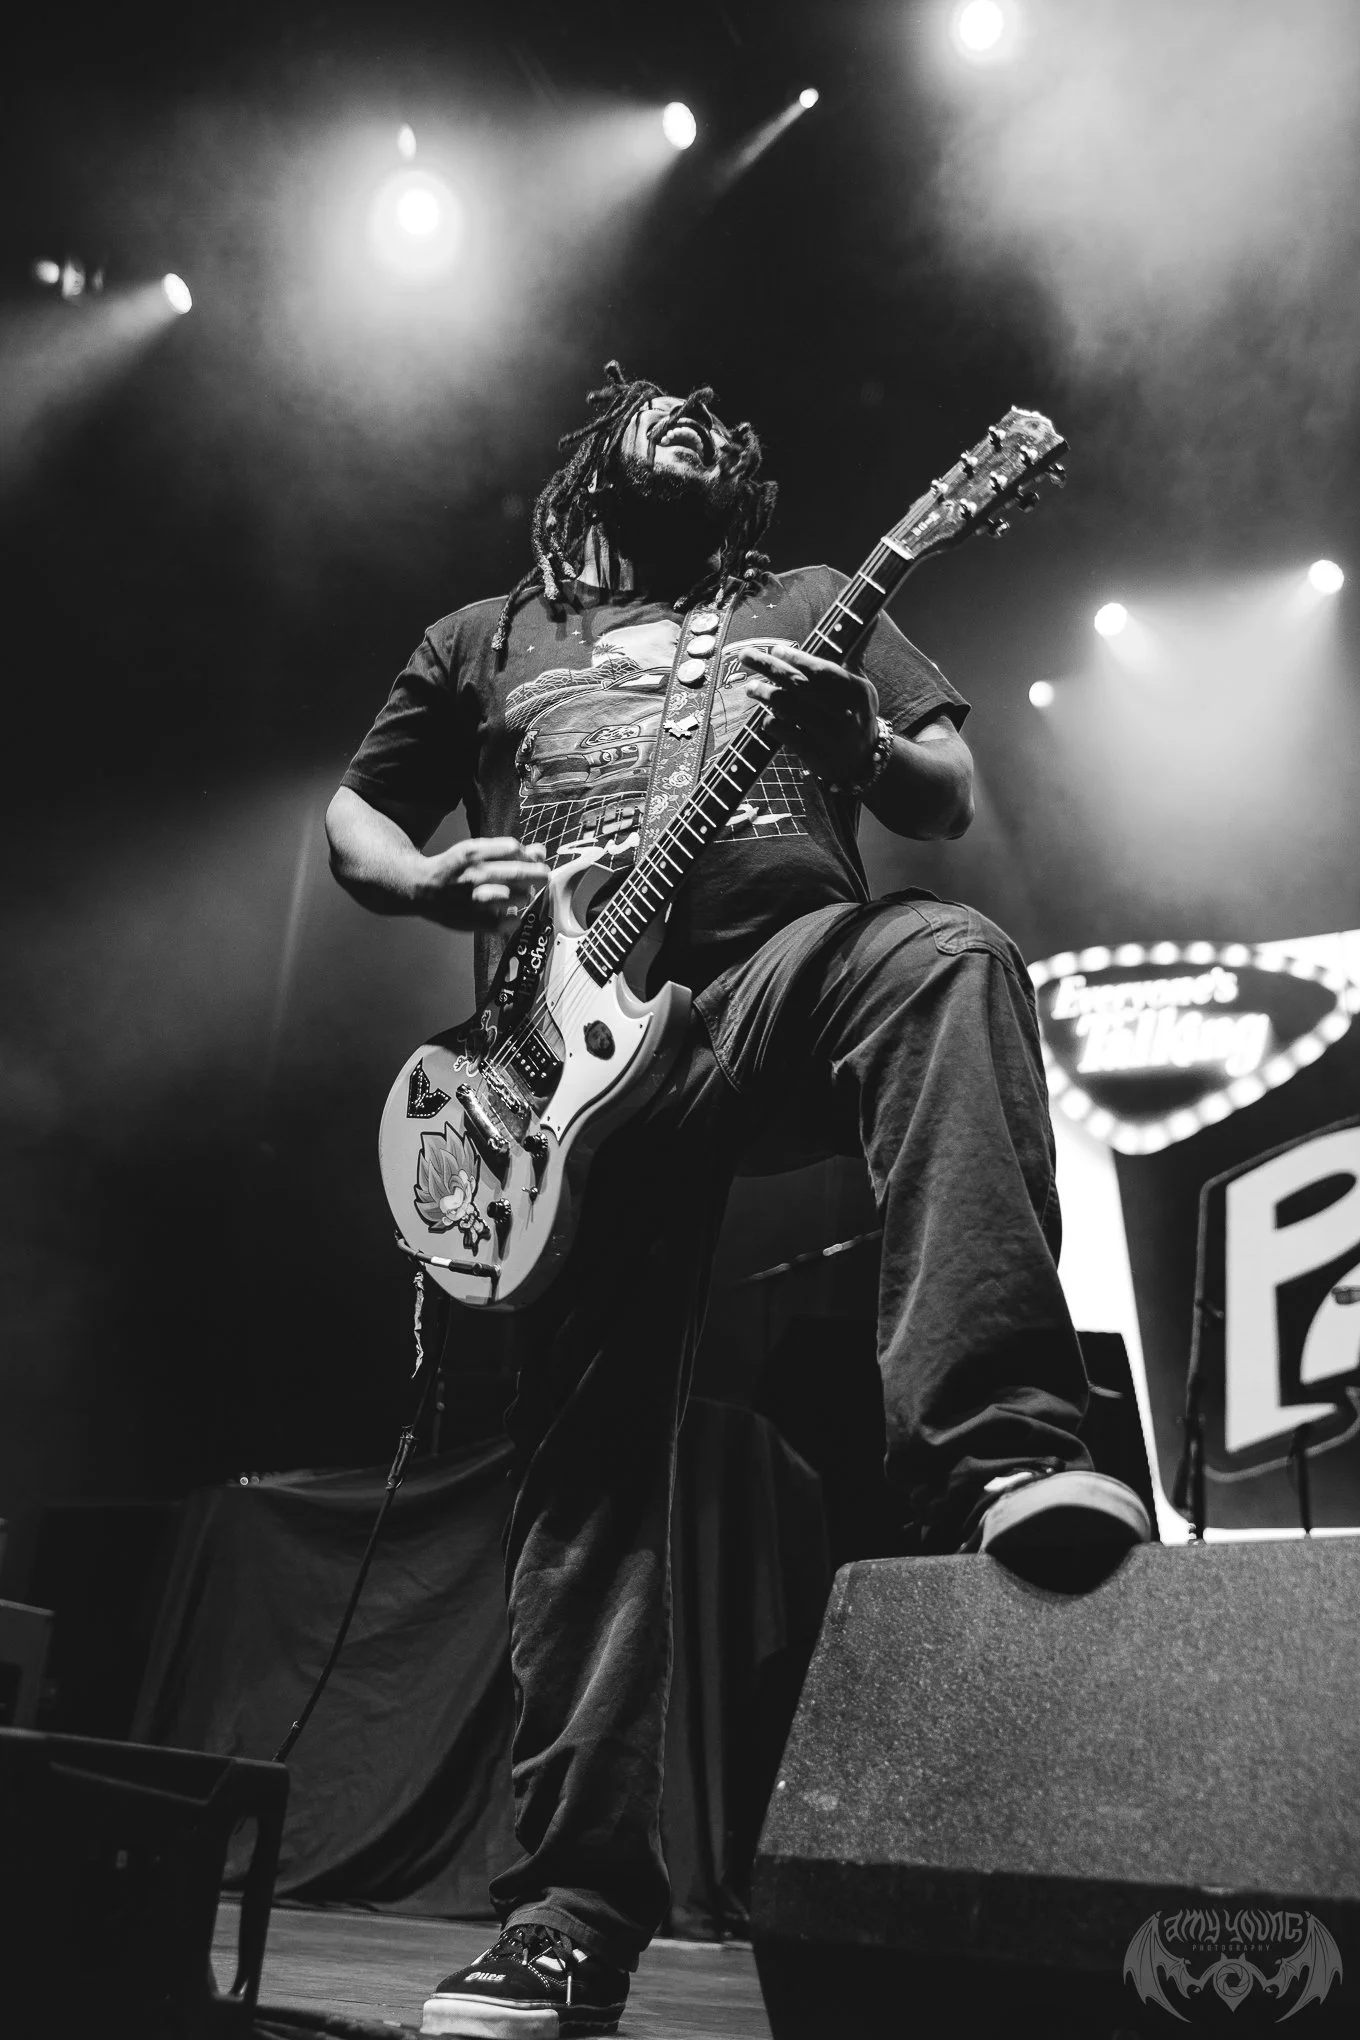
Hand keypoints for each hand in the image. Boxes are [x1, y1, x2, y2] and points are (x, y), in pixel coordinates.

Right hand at [415, 836, 548, 931]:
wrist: (421, 888)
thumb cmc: (455, 869)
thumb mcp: (475, 851)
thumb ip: (508, 851)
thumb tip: (540, 852)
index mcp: (473, 852)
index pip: (513, 849)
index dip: (528, 855)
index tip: (531, 861)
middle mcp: (473, 874)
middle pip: (518, 873)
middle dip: (536, 875)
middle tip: (541, 877)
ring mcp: (473, 899)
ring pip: (515, 896)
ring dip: (525, 895)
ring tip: (523, 894)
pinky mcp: (472, 920)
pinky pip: (505, 921)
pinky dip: (514, 918)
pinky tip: (511, 912)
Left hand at [736, 641, 880, 786]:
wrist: (861, 761)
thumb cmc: (856, 712)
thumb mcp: (861, 684)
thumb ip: (856, 651)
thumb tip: (873, 615)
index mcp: (856, 691)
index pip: (822, 670)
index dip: (797, 659)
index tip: (776, 651)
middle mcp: (844, 713)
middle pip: (799, 685)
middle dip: (769, 668)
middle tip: (746, 657)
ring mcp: (829, 736)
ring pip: (788, 708)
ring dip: (764, 695)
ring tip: (749, 687)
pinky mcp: (814, 755)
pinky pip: (785, 733)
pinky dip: (771, 721)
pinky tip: (764, 715)